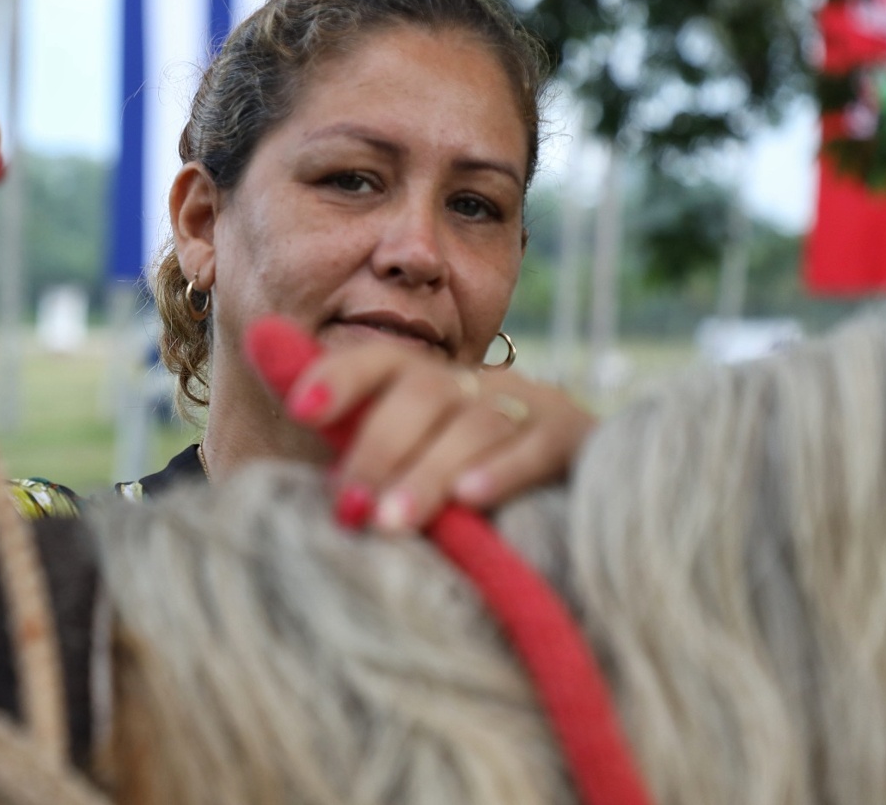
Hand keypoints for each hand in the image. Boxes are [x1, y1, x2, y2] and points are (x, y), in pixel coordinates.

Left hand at [284, 341, 594, 531]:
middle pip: (422, 394)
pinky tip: (471, 498)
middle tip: (350, 509)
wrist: (589, 484)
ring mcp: (529, 406)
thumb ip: (355, 444)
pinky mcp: (576, 438)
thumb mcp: (411, 463)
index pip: (378, 363)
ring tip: (392, 522)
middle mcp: (475, 385)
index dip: (338, 377)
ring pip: (472, 425)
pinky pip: (537, 447)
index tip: (300, 408)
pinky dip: (502, 470)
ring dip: (428, 473)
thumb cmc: (470, 483)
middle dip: (379, 449)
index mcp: (427, 384)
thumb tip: (295, 427)